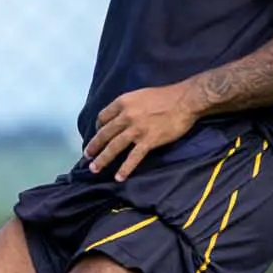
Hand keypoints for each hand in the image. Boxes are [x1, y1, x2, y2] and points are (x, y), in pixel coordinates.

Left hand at [84, 83, 199, 179]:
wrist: (185, 100)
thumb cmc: (166, 96)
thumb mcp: (141, 95)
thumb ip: (129, 106)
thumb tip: (122, 117)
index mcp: (123, 102)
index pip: (103, 117)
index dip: (98, 127)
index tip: (98, 135)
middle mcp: (126, 116)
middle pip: (104, 134)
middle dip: (94, 146)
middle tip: (87, 156)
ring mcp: (136, 129)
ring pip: (114, 147)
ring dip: (102, 159)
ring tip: (94, 169)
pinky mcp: (148, 140)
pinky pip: (133, 157)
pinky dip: (125, 168)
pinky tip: (119, 177)